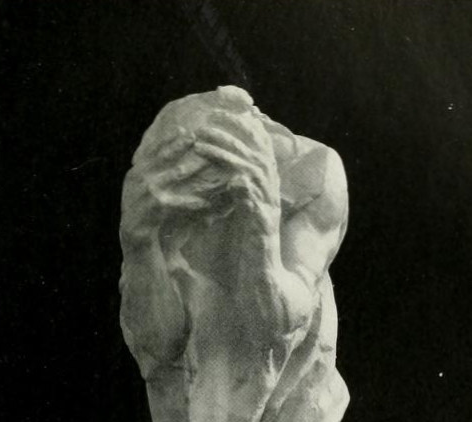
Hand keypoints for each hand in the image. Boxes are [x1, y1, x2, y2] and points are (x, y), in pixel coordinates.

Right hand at [122, 130, 214, 243]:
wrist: (134, 242)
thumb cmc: (144, 216)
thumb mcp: (144, 191)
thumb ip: (152, 175)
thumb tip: (169, 160)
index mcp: (136, 173)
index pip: (152, 151)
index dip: (168, 139)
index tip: (184, 129)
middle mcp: (138, 180)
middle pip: (161, 158)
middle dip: (178, 146)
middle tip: (194, 136)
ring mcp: (144, 194)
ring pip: (172, 176)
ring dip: (191, 169)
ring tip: (206, 164)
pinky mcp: (152, 210)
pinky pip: (176, 203)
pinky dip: (191, 203)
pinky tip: (206, 203)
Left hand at [192, 110, 280, 236]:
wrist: (262, 262)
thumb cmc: (249, 229)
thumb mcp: (243, 196)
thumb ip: (237, 175)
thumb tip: (223, 156)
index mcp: (267, 171)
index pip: (257, 135)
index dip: (239, 120)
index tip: (216, 109)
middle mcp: (271, 180)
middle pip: (254, 143)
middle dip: (230, 128)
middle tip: (205, 120)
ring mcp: (268, 196)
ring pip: (249, 163)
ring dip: (224, 151)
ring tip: (200, 143)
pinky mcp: (261, 213)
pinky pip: (247, 189)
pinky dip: (232, 179)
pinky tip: (212, 172)